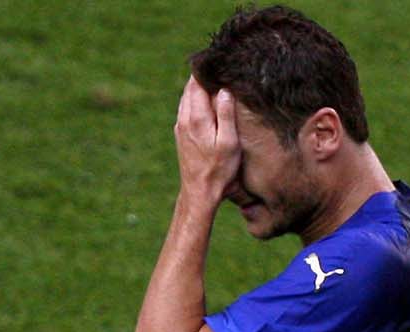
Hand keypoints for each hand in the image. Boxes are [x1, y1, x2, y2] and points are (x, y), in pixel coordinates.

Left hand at [174, 76, 239, 206]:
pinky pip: (186, 109)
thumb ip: (225, 114)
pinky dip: (194, 100)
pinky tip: (204, 102)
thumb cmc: (219, 169)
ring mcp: (180, 126)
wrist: (199, 191)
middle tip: (216, 67)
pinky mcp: (180, 134)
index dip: (206, 70)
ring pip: (186, 98)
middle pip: (190, 87)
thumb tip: (224, 90)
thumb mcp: (229, 142)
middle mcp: (184, 118)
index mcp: (196, 117)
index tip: (217, 61)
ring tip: (212, 80)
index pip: (197, 83)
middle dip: (201, 76)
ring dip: (197, 88)